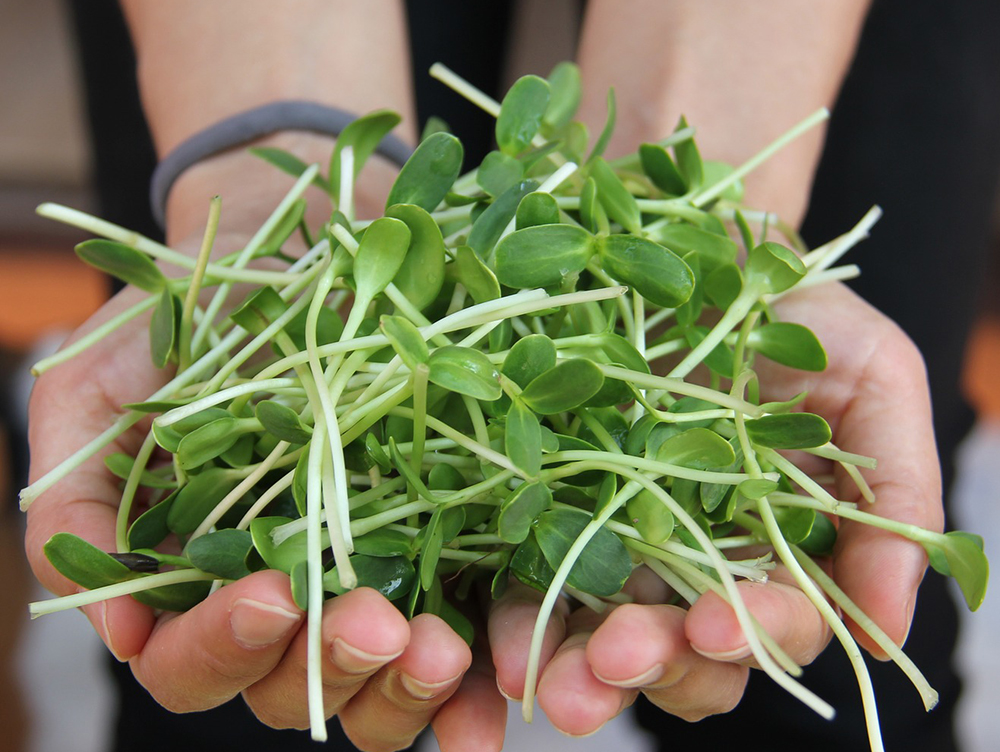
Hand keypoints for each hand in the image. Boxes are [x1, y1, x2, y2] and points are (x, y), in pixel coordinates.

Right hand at [23, 167, 505, 750]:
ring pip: (375, 678)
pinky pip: (458, 624)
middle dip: (330, 665)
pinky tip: (499, 671)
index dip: (222, 646)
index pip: (191, 660)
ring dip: (407, 681)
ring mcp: (363, 571)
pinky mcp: (436, 540)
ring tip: (442, 642)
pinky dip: (477, 664)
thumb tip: (118, 629)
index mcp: (193, 574)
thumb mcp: (99, 389)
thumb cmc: (184, 316)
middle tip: (377, 621)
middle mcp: (281, 590)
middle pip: (291, 687)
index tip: (272, 591)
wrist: (290, 242)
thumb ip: (80, 502)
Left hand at [485, 280, 937, 734]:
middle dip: (651, 666)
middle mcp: (697, 560)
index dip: (753, 633)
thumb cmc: (797, 309)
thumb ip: (899, 495)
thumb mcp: (876, 379)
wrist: (698, 248)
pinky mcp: (550, 506)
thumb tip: (888, 635)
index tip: (714, 622)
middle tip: (613, 661)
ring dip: (573, 667)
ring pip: (599, 633)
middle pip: (682, 650)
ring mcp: (619, 537)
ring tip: (541, 678)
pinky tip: (500, 641)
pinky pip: (528, 574)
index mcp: (780, 548)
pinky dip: (515, 616)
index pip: (774, 620)